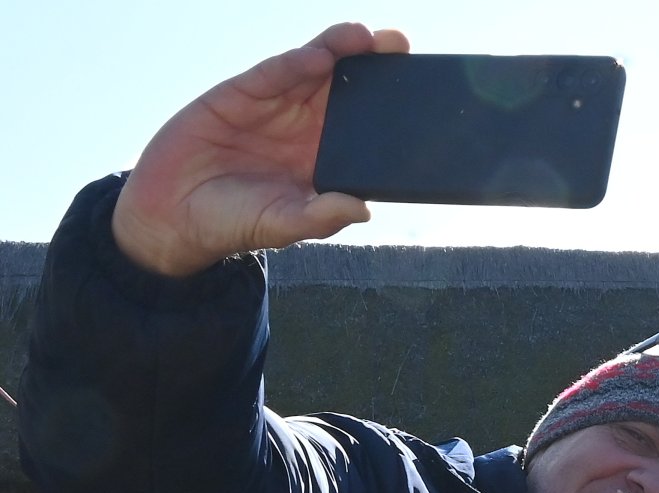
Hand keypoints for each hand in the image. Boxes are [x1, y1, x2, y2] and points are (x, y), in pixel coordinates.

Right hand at [113, 23, 409, 276]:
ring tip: (364, 36)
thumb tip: (363, 210)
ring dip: (338, 50)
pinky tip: (316, 55)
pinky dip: (293, 63)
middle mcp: (305, 126)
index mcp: (325, 157)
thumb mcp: (283, 223)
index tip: (419, 91)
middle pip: (345, 87)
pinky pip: (271, 74)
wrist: (173, 214)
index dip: (389, 106)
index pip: (365, 125)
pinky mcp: (239, 94)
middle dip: (373, 64)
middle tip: (400, 43)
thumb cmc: (236, 222)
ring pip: (312, 70)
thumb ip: (321, 216)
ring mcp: (274, 106)